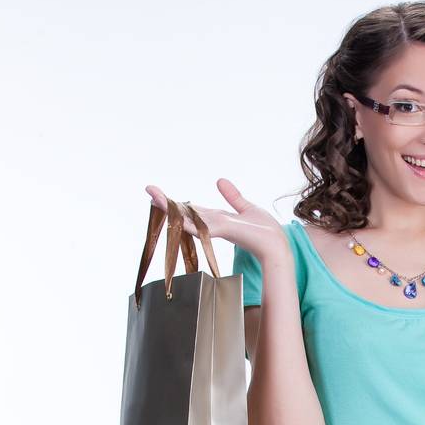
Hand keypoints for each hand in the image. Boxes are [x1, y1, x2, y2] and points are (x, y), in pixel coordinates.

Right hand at [143, 179, 289, 263]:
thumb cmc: (264, 231)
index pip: (191, 208)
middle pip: (185, 212)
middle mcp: (213, 224)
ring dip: (172, 208)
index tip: (158, 192)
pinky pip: (204, 226)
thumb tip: (219, 180)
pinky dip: (191, 223)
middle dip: (166, 202)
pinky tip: (178, 218)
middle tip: (148, 190)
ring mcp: (217, 228)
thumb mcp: (246, 207)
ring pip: (189, 218)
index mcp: (216, 218)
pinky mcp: (225, 230)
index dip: (175, 201)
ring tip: (155, 197)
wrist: (276, 245)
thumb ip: (232, 196)